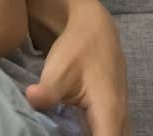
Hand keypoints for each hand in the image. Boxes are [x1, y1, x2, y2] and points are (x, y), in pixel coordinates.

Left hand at [24, 0, 130, 135]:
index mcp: (110, 113)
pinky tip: (73, 131)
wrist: (94, 26)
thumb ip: (47, 92)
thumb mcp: (58, 70)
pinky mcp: (112, 110)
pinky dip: (95, 134)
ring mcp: (119, 114)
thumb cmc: (78, 48)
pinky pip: (109, 131)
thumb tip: (31, 99)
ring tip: (68, 133)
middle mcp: (120, 117)